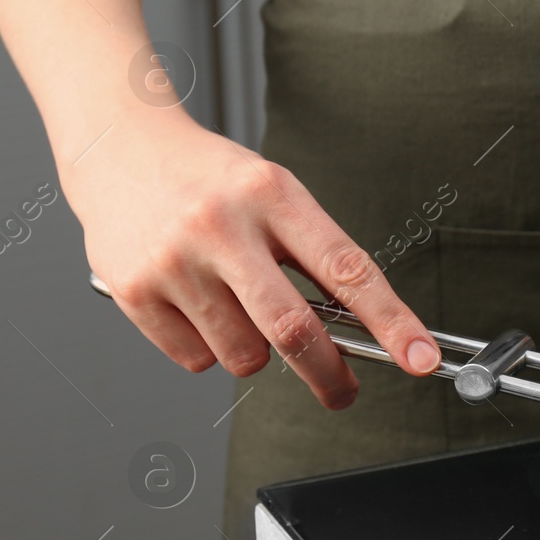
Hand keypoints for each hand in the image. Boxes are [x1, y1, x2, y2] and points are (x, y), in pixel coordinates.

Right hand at [69, 115, 441, 407]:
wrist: (117, 146)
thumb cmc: (211, 179)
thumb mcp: (276, 193)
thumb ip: (315, 255)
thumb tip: (362, 331)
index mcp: (274, 195)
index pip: (348, 270)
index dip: (392, 322)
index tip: (421, 359)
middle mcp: (223, 226)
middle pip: (295, 330)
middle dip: (329, 375)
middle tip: (343, 393)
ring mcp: (174, 261)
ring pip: (244, 356)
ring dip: (256, 352)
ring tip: (238, 307)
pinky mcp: (133, 291)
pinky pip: (196, 360)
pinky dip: (209, 349)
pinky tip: (197, 305)